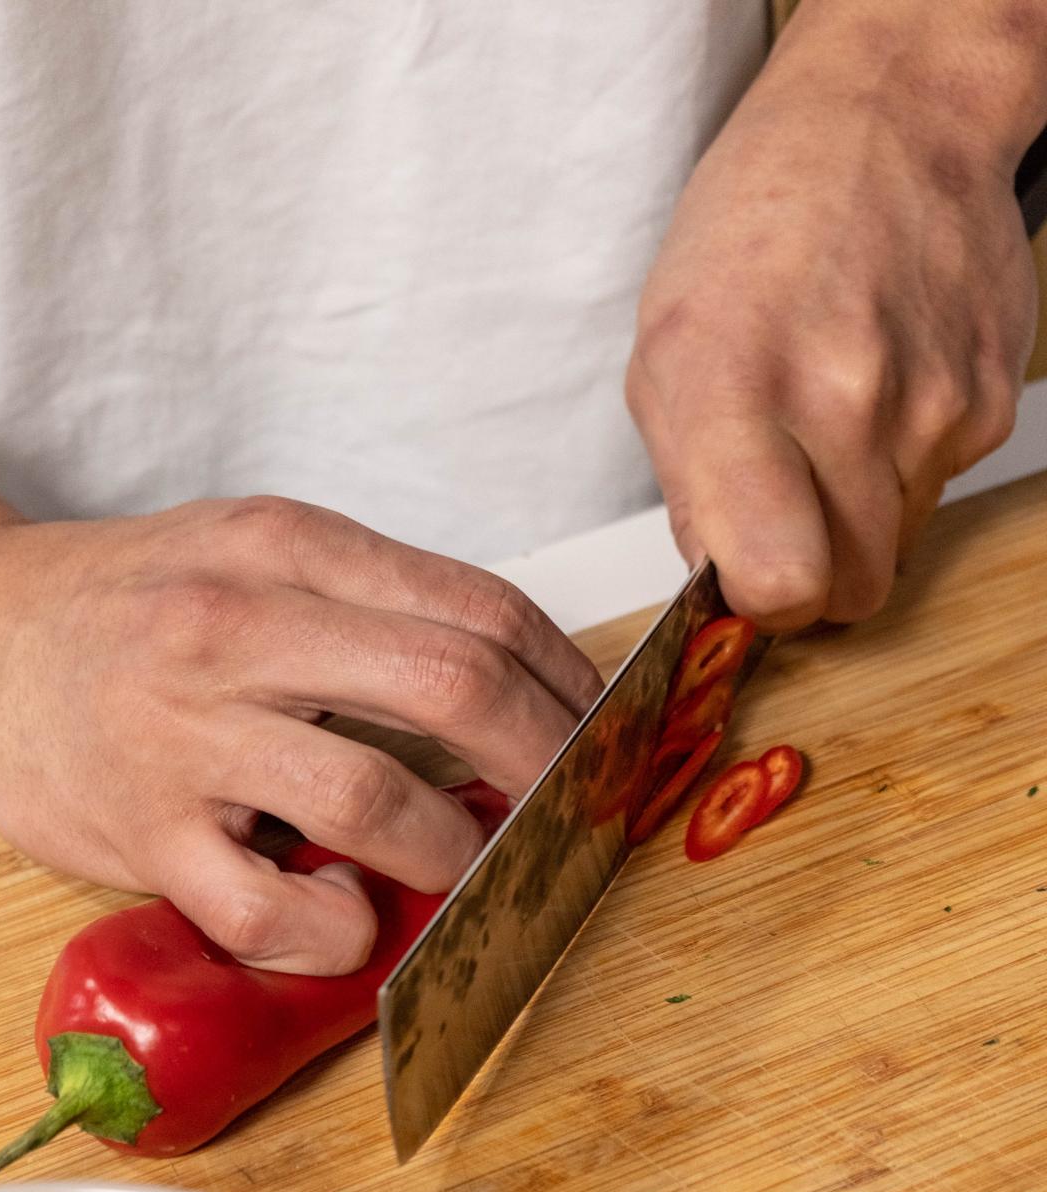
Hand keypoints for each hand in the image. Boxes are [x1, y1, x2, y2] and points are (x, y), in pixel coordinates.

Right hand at [0, 497, 601, 972]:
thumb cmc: (121, 605)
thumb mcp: (252, 552)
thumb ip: (367, 606)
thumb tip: (507, 690)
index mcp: (287, 551)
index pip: (479, 608)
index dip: (567, 681)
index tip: (599, 730)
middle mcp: (241, 629)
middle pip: (456, 687)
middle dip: (548, 761)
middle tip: (569, 808)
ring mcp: (188, 734)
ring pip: (375, 800)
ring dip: (451, 851)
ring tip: (457, 863)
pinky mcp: (143, 832)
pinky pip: (268, 907)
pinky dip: (334, 928)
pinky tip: (343, 914)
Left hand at [626, 1, 1040, 629]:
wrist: (888, 122)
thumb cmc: (754, 234)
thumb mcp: (665, 352)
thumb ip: (687, 486)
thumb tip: (721, 583)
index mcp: (734, 388)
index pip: (778, 582)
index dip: (765, 606)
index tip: (751, 579)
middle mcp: (842, 399)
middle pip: (851, 591)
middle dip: (816, 577)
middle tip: (788, 517)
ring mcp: (930, 401)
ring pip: (897, 545)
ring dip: (860, 517)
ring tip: (831, 424)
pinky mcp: (989, 399)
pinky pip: (940, 488)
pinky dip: (906, 463)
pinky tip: (882, 386)